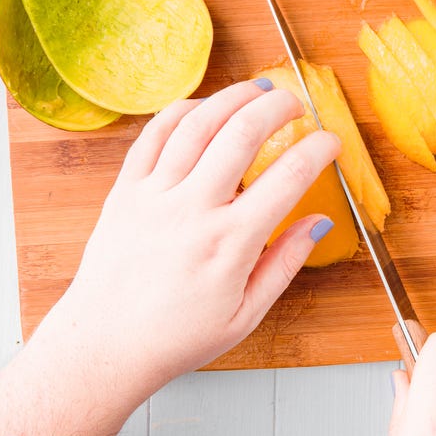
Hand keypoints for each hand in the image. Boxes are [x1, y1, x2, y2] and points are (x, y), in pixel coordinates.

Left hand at [36, 79, 340, 391]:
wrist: (105, 346)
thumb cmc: (175, 337)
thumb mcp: (246, 315)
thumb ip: (286, 263)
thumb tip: (319, 224)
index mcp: (230, 243)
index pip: (289, 178)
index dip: (319, 149)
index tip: (331, 142)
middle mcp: (192, 210)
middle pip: (243, 133)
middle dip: (278, 107)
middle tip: (295, 103)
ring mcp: (154, 195)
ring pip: (198, 123)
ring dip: (232, 97)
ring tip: (256, 90)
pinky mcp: (125, 191)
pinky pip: (154, 134)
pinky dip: (182, 110)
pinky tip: (204, 107)